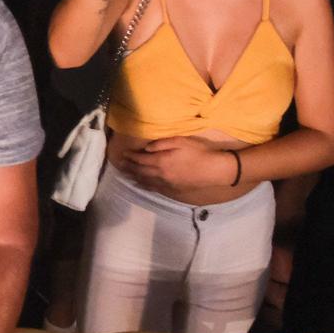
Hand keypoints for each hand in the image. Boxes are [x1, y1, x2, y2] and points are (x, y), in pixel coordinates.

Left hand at [120, 137, 239, 196]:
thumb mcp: (180, 141)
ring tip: (126, 174)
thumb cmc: (198, 152)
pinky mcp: (172, 190)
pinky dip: (144, 186)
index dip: (131, 156)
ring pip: (145, 182)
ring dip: (134, 177)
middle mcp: (160, 175)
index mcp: (161, 161)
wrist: (213, 170)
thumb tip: (146, 148)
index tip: (123, 153)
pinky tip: (141, 184)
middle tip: (120, 164)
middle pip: (140, 172)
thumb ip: (161, 144)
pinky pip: (154, 189)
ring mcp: (166, 184)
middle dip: (129, 167)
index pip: (140, 160)